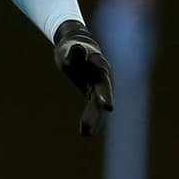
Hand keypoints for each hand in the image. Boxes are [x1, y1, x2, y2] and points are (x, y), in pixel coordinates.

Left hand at [53, 20, 113, 136]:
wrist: (79, 45)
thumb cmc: (73, 46)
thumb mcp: (71, 48)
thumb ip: (75, 52)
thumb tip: (78, 49)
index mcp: (100, 66)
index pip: (103, 82)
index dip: (105, 94)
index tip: (108, 107)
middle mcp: (104, 78)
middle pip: (102, 98)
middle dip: (96, 114)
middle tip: (87, 129)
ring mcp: (101, 86)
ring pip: (99, 106)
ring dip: (94, 120)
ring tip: (85, 133)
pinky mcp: (95, 92)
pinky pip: (95, 108)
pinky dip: (92, 119)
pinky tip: (85, 132)